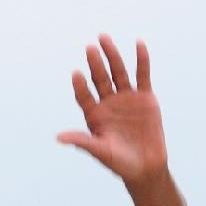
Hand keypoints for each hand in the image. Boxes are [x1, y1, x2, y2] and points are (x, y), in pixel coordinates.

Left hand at [57, 35, 166, 186]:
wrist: (147, 168)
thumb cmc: (120, 164)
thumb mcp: (100, 152)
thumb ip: (82, 142)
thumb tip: (59, 137)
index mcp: (95, 115)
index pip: (84, 96)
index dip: (80, 86)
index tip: (76, 74)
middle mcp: (108, 103)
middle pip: (100, 78)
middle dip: (95, 64)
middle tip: (89, 48)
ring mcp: (126, 97)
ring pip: (118, 72)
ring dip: (112, 55)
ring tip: (103, 38)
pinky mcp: (145, 97)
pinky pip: (142, 75)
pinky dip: (142, 60)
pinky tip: (138, 44)